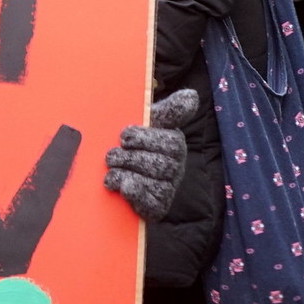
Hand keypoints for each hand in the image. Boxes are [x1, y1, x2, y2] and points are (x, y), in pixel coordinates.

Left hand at [104, 88, 201, 220]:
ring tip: (112, 169)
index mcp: (174, 143)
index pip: (171, 142)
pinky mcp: (158, 207)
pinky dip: (135, 195)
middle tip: (112, 155)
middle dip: (131, 158)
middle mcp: (176, 167)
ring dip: (128, 174)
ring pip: (155, 183)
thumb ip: (170, 109)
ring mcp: (168, 188)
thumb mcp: (150, 121)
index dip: (145, 139)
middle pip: (162, 164)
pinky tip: (122, 186)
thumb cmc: (137, 142)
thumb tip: (191, 96)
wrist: (121, 170)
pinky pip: (152, 204)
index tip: (124, 136)